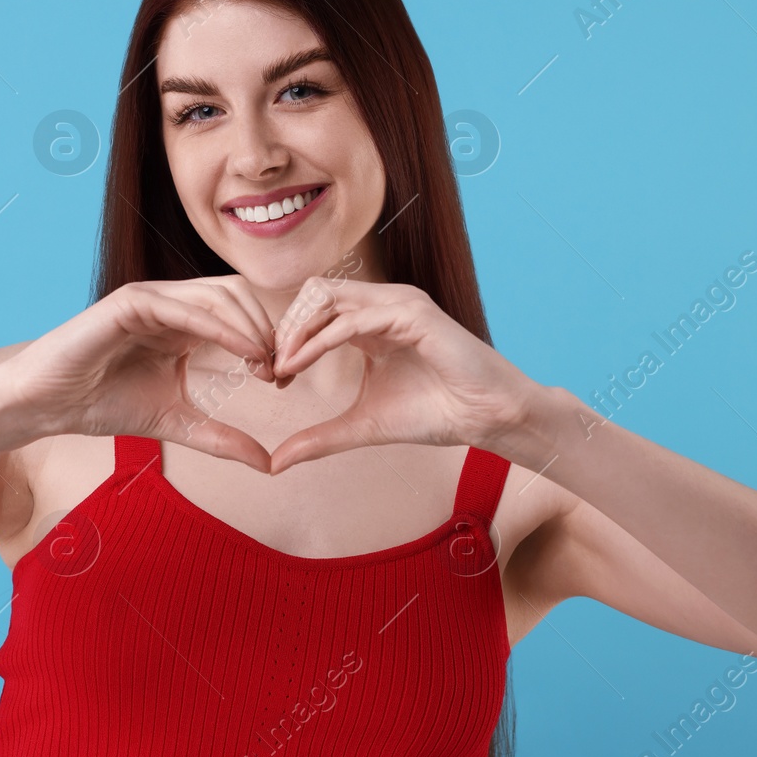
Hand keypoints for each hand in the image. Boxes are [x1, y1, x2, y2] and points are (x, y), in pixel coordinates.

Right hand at [1, 276, 282, 471]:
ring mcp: (152, 297)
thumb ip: (221, 438)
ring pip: (220, 294)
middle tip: (279, 371)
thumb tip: (269, 465)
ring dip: (251, 327)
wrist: (49, 404)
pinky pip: (187, 307)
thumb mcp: (177, 423)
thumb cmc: (103, 405)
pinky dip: (222, 327)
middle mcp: (172, 302)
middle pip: (239, 295)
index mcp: (184, 322)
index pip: (241, 313)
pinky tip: (245, 353)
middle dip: (267, 329)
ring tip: (265, 364)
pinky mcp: (131, 301)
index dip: (268, 339)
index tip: (282, 379)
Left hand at [268, 279, 535, 473]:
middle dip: (286, 328)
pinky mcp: (413, 314)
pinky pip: (352, 319)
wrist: (485, 419)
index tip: (274, 378)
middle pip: (313, 293)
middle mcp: (382, 305)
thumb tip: (274, 463)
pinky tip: (300, 365)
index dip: (287, 338)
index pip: (314, 309)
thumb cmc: (434, 414)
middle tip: (271, 368)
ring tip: (282, 367)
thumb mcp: (363, 427)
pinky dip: (319, 341)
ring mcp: (398, 304)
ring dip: (297, 331)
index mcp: (371, 321)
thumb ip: (319, 438)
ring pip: (328, 297)